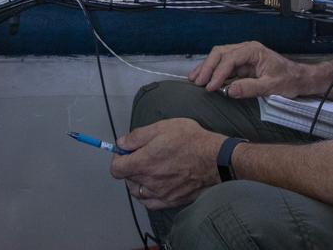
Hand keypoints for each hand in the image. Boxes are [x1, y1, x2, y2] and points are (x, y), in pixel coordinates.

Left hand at [109, 118, 225, 209]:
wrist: (216, 159)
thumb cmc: (192, 141)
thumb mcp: (162, 127)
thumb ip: (137, 136)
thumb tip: (122, 143)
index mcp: (143, 162)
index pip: (116, 168)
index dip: (118, 158)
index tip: (125, 151)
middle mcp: (149, 181)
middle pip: (127, 180)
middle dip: (129, 167)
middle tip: (141, 157)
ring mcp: (160, 193)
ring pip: (137, 193)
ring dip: (138, 182)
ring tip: (148, 170)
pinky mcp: (171, 201)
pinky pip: (151, 203)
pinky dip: (148, 195)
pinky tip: (155, 185)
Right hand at [189, 40, 313, 98]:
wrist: (300, 79)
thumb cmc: (289, 80)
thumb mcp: (271, 86)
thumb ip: (250, 88)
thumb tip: (228, 91)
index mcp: (253, 50)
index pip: (230, 58)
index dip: (218, 72)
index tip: (210, 86)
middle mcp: (246, 49)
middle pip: (220, 53)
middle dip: (207, 67)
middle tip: (198, 82)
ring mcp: (243, 56)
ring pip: (219, 57)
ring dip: (206, 67)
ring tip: (194, 79)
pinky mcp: (241, 65)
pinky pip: (223, 65)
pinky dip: (212, 71)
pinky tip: (204, 79)